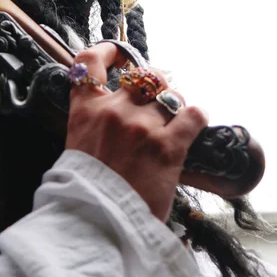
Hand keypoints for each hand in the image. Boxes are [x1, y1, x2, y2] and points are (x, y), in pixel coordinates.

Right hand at [66, 42, 207, 221]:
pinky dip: (196, 117)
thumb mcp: (79, 145)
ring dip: (175, 106)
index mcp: (86, 110)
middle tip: (158, 101)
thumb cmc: (87, 190)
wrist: (98, 225)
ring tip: (173, 123)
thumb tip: (117, 106)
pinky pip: (194, 115)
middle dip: (155, 84)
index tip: (120, 55)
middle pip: (144, 76)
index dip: (108, 51)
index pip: (90, 60)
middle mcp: (114, 110)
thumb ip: (95, 119)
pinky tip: (193, 124)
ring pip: (171, 96)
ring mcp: (142, 126)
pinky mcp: (168, 146)